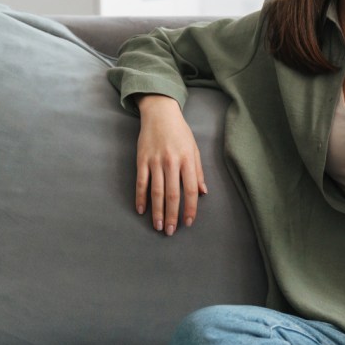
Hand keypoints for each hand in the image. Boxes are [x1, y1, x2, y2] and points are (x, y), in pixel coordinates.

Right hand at [135, 94, 207, 235]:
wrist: (160, 113)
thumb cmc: (180, 133)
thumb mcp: (194, 149)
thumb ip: (198, 172)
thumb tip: (202, 192)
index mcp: (187, 160)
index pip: (190, 190)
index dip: (190, 208)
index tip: (188, 222)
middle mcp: (171, 162)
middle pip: (172, 194)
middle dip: (172, 215)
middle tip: (170, 231)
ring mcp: (155, 161)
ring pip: (156, 192)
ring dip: (157, 211)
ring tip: (158, 226)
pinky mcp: (141, 160)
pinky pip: (141, 183)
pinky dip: (141, 197)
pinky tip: (141, 210)